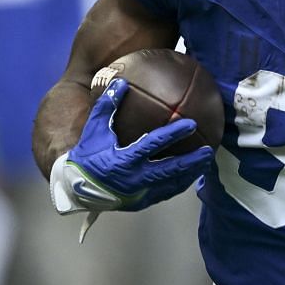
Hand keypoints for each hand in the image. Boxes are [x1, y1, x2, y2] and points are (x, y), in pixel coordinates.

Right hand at [48, 78, 213, 216]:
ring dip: (190, 174)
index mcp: (123, 160)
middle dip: (191, 160)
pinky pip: (165, 193)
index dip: (173, 134)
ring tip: (205, 163)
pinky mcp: (141, 203)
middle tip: (208, 149)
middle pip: (170, 170)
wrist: (76, 187)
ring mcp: (139, 194)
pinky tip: (189, 176)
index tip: (190, 123)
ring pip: (171, 185)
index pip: (153, 145)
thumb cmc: (86, 155)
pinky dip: (179, 184)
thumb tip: (122, 82)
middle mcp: (134, 179)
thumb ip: (107, 106)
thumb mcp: (94, 129)